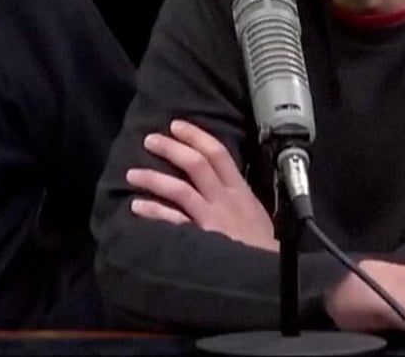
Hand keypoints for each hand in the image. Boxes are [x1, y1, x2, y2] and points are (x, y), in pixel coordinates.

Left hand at [126, 119, 276, 251]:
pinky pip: (174, 221)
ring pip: (180, 189)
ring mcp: (214, 219)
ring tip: (132, 174)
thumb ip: (236, 197)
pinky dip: (154, 212)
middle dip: (171, 148)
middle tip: (149, 139)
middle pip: (196, 164)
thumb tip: (215, 180)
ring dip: (153, 178)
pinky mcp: (203, 239)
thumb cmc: (263, 250)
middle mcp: (226, 200)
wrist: (271, 278)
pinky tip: (137, 206)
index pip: (218, 153)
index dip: (195, 135)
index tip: (176, 125)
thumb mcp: (255, 215)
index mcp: (240, 192)